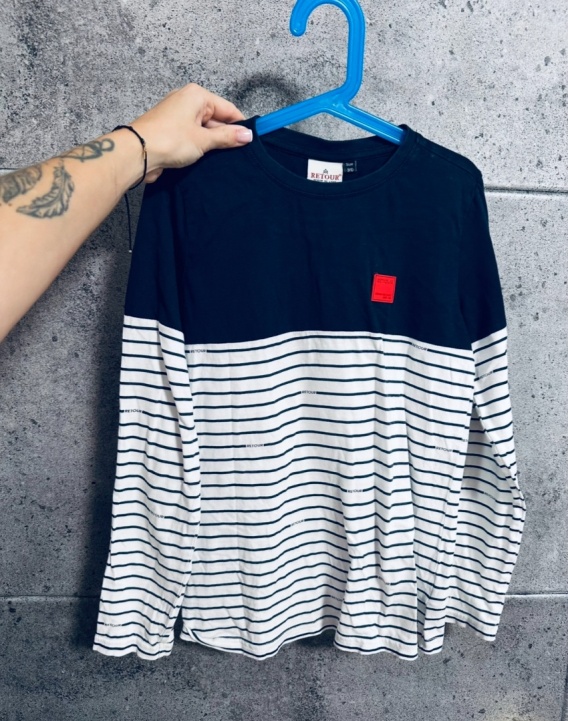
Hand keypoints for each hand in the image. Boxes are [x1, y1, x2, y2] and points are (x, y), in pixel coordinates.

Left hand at [127, 82, 252, 183]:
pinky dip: (200, 146)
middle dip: (225, 136)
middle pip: (216, 119)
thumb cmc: (169, 140)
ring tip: (223, 159)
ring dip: (212, 144)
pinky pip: (192, 136)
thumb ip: (227, 137)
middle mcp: (187, 101)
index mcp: (197, 95)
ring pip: (204, 129)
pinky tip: (207, 159)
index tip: (251, 141)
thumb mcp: (203, 140)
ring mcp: (177, 116)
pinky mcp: (171, 130)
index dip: (240, 125)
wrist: (136, 153)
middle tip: (238, 155)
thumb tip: (248, 135)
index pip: (228, 109)